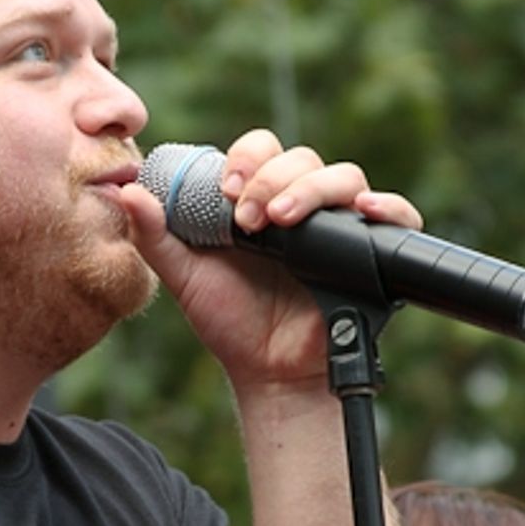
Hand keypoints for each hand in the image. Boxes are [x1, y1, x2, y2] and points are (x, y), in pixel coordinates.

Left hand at [122, 129, 422, 388]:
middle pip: (303, 158)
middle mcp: (301, 207)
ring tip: (283, 222)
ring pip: (343, 177)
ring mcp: (338, 228)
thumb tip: (128, 192)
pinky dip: (389, 206)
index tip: (226, 189)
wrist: (268, 374)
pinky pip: (396, 215)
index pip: (262, 151)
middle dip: (272, 179)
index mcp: (259, 201)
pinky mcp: (369, 254)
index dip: (247, 158)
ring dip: (312, 189)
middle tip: (247, 218)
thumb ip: (155, 236)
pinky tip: (366, 210)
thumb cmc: (230, 322)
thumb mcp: (185, 277)